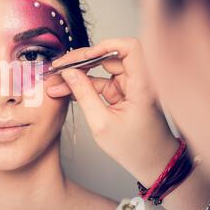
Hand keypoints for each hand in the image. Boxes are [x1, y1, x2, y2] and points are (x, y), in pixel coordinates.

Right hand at [46, 37, 178, 185]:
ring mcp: (130, 86)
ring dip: (79, 74)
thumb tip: (69, 73)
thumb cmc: (134, 149)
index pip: (130, 48)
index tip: (84, 57)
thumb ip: (84, 95)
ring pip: (101, 70)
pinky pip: (100, 82)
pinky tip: (65, 89)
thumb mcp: (102, 124)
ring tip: (57, 82)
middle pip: (109, 56)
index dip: (106, 46)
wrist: (152, 164)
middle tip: (59, 67)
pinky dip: (83, 85)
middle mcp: (138, 80)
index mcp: (142, 85)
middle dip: (82, 60)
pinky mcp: (123, 93)